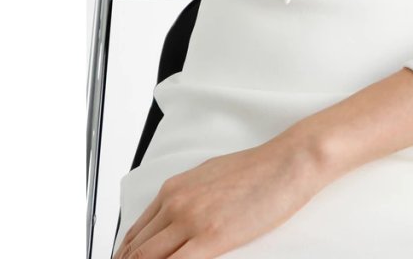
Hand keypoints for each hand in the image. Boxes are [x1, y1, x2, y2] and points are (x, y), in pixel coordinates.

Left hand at [113, 133, 327, 258]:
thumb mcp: (209, 176)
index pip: (135, 232)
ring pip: (148, 258)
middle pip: (136, 249)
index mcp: (173, 189)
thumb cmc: (256, 168)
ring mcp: (192, 220)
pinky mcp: (212, 237)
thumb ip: (186, 198)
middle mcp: (176, 203)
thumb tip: (175, 219)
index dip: (127, 255)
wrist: (286, 162)